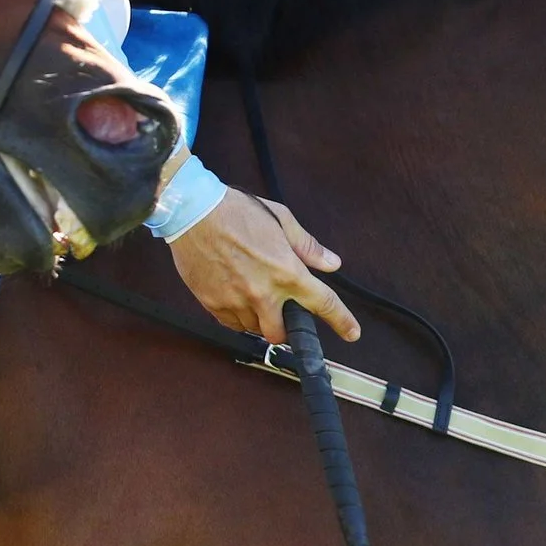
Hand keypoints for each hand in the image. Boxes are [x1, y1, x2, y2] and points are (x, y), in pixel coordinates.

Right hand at [166, 188, 360, 344]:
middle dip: (284, 327)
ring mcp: (237, 302)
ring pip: (255, 329)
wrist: (194, 212)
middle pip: (281, 333)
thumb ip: (307, 247)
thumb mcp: (282, 220)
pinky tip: (235, 295)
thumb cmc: (238, 211)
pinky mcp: (213, 304)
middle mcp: (264, 293)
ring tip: (252, 291)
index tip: (352, 333)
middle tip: (279, 310)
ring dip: (258, 319)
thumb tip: (331, 263)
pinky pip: (232, 324)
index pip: (323, 303)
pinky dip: (238, 317)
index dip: (341, 321)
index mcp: (287, 271)